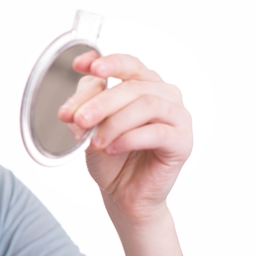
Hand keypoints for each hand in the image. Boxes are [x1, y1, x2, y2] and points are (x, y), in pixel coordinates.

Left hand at [57, 51, 192, 227]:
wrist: (123, 193)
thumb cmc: (110, 155)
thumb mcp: (89, 126)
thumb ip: (83, 107)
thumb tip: (72, 107)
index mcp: (144, 85)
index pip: (129, 64)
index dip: (106, 62)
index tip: (81, 66)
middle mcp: (165, 96)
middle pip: (133, 85)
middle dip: (100, 102)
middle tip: (78, 119)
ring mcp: (178, 117)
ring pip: (147, 105)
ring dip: (114, 122)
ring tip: (95, 141)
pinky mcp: (183, 142)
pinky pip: (157, 132)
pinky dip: (129, 139)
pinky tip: (111, 148)